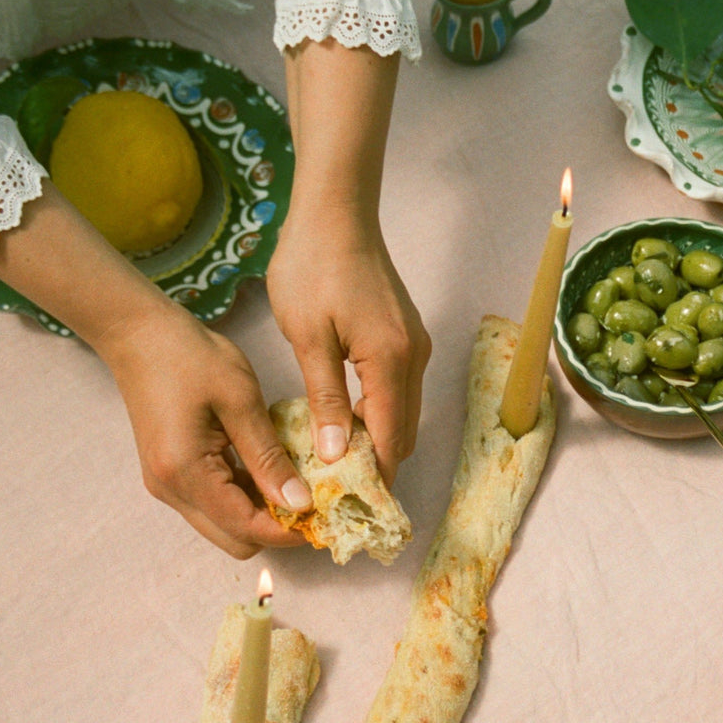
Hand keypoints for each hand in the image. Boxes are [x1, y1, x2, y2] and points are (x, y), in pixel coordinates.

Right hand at [96, 303, 312, 558]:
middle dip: (277, 528)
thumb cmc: (193, 358)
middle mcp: (171, 490)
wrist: (140, 335)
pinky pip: (214, 501)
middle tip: (318, 499)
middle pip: (234, 538)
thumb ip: (268, 458)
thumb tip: (300, 503)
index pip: (246, 528)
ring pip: (224, 524)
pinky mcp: (170, 473)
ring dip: (261, 512)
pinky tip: (272, 469)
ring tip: (302, 483)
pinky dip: (244, 495)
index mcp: (185, 473)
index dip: (290, 530)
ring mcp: (167, 484)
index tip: (329, 515)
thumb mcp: (240, 402)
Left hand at [266, 212, 429, 481]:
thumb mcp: (308, 337)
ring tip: (334, 465)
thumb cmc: (314, 266)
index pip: (389, 439)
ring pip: (401, 411)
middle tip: (335, 495)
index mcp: (391, 361)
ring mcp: (414, 345)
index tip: (349, 510)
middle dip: (375, 466)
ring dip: (375, 439)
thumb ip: (323, 399)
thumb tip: (332, 455)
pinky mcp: (404, 335)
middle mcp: (414, 357)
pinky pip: (396, 389)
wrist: (336, 212)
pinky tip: (342, 421)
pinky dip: (376, 413)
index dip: (373, 478)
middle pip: (402, 431)